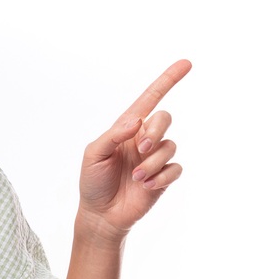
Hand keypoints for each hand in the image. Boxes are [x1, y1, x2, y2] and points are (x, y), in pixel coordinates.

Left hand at [77, 58, 188, 241]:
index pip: (150, 98)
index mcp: (126, 128)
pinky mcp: (163, 177)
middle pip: (164, 118)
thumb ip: (114, 135)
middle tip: (140, 149)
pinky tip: (146, 187)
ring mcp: (155, 158)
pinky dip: (161, 177)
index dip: (168, 80)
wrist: (101, 215)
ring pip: (169, 146)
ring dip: (152, 162)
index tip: (186, 63)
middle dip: (155, 131)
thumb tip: (137, 121)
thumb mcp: (94, 154)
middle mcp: (144, 139)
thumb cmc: (93, 182)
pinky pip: (175, 168)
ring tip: (135, 178)